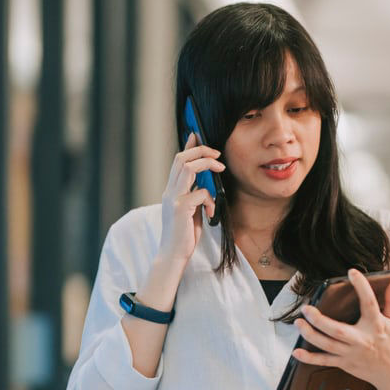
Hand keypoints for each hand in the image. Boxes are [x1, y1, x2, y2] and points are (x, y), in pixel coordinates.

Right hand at [157, 132, 224, 264]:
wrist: (173, 254)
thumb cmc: (184, 234)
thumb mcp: (191, 210)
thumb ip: (195, 195)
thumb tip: (206, 183)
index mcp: (172, 190)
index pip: (178, 160)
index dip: (188, 145)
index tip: (197, 135)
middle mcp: (170, 191)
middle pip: (182, 158)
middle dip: (201, 150)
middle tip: (217, 155)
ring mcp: (174, 198)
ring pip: (188, 167)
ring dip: (207, 164)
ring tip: (220, 168)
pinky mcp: (180, 208)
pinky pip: (200, 193)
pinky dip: (210, 200)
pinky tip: (211, 212)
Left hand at [291, 268, 389, 389]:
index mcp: (376, 326)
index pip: (369, 303)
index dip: (362, 287)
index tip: (352, 272)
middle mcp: (362, 340)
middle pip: (338, 331)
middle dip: (320, 321)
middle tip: (306, 308)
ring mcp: (351, 353)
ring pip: (328, 345)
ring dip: (310, 335)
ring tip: (298, 323)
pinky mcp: (345, 363)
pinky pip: (325, 361)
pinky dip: (310, 359)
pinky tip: (296, 353)